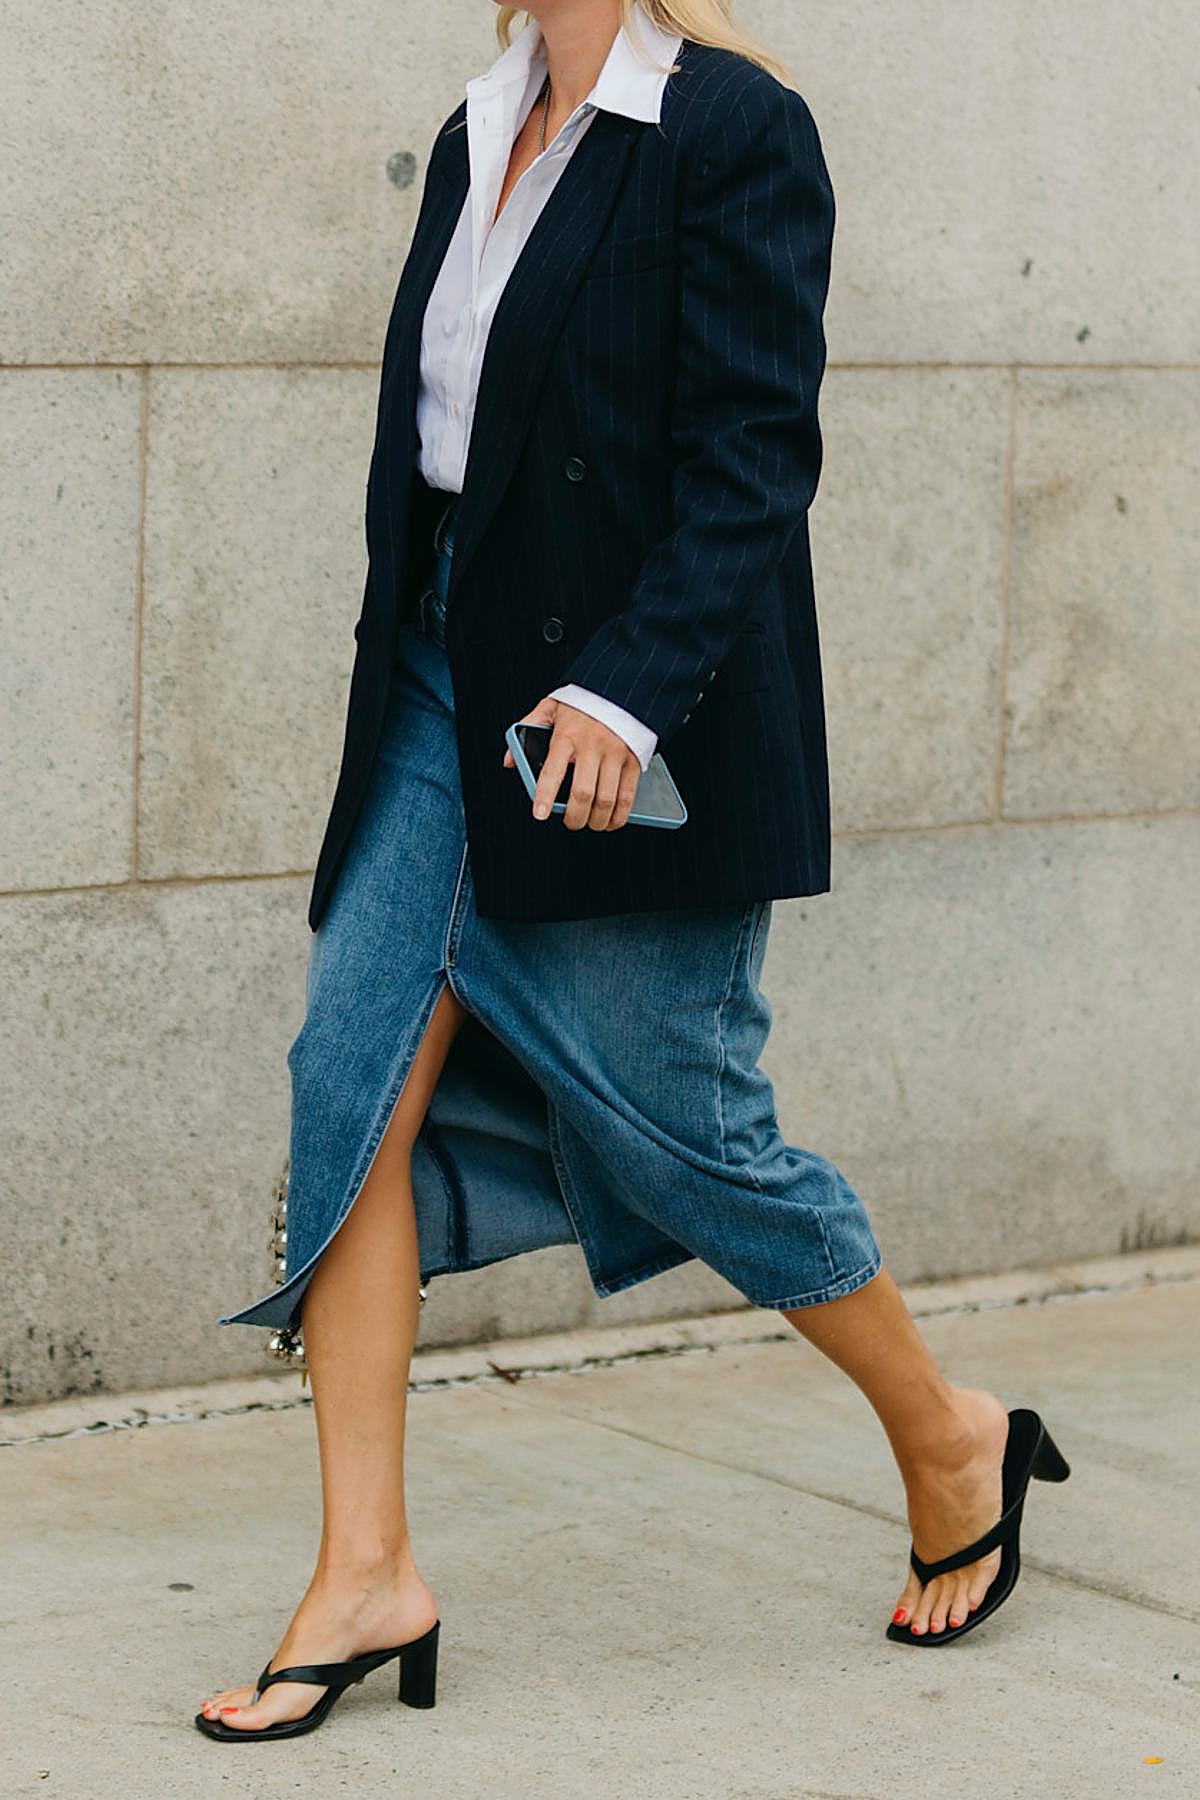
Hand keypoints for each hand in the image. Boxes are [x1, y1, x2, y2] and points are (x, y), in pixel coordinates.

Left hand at [502, 696, 641, 830]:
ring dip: (597, 820)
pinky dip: (619, 816)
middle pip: (583, 793)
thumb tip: (508, 761)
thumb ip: (528, 729)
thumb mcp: (551, 707)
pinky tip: (611, 821)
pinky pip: (628, 797)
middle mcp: (592, 745)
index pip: (553, 771)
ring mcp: (615, 753)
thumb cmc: (582, 703)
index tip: (540, 815)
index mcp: (567, 734)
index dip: (546, 796)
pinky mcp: (633, 760)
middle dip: (574, 817)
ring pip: (606, 800)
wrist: (620, 688)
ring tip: (590, 824)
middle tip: (570, 823)